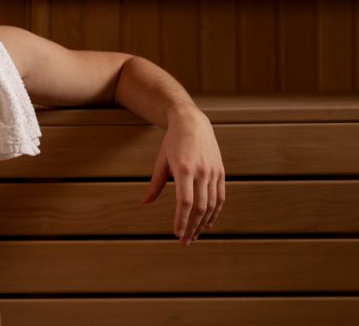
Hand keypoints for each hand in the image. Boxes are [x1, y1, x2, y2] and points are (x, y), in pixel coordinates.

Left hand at [141, 108, 224, 245]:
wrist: (193, 123)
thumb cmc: (172, 142)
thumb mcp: (161, 161)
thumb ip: (155, 184)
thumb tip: (145, 202)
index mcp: (184, 169)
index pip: (185, 202)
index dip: (182, 220)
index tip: (176, 233)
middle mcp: (202, 172)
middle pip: (200, 207)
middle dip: (192, 227)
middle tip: (184, 241)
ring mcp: (213, 173)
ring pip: (211, 205)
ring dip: (203, 224)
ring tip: (194, 236)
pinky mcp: (221, 172)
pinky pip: (220, 197)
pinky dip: (215, 213)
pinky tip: (208, 224)